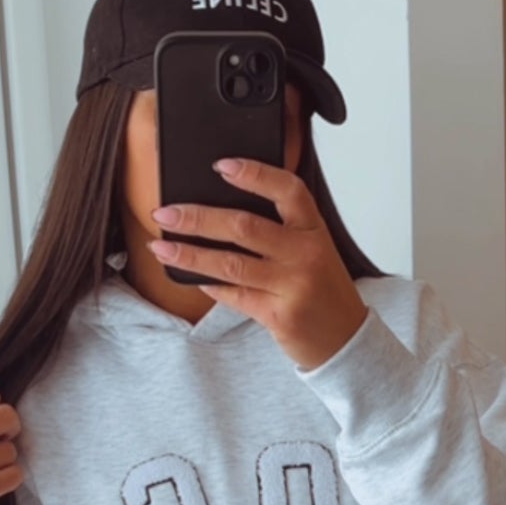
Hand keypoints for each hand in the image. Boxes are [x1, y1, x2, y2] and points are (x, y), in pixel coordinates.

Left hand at [149, 159, 368, 370]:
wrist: (344, 339)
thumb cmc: (321, 288)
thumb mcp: (311, 248)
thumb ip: (280, 228)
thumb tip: (219, 210)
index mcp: (313, 229)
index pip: (287, 190)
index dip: (254, 174)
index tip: (221, 166)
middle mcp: (306, 254)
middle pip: (244, 227)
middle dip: (198, 218)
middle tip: (165, 212)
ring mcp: (293, 286)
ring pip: (231, 264)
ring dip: (190, 254)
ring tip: (161, 246)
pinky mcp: (279, 316)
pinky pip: (235, 296)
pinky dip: (209, 285)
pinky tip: (191, 278)